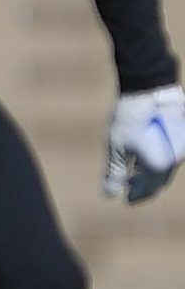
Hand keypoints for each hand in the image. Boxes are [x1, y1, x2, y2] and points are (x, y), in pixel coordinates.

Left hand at [104, 83, 184, 203]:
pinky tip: (145, 158)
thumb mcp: (116, 147)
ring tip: (134, 175)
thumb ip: (114, 172)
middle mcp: (175, 160)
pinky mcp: (182, 138)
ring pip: (167, 169)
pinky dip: (159, 161)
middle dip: (144, 186)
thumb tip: (110, 195)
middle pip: (160, 181)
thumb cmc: (129, 117)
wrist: (150, 88)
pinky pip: (172, 155)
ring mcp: (181, 148)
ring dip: (152, 174)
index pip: (148, 189)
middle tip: (129, 188)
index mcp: (158, 165)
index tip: (127, 199)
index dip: (137, 196)